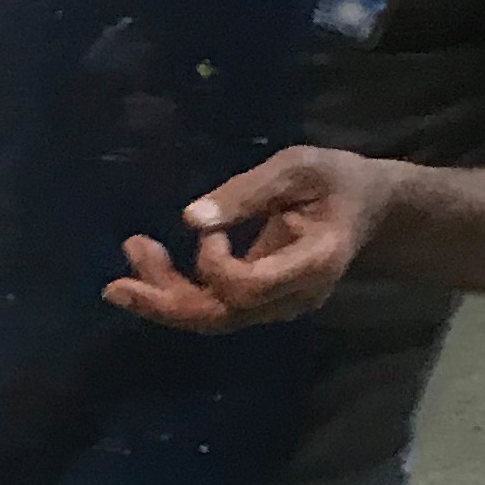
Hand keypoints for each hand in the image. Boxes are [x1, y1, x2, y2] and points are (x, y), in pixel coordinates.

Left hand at [105, 146, 389, 332]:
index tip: (210, 228)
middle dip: (164, 301)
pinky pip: (212, 307)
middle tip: (115, 285)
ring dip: (161, 293)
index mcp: (314, 262)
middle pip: (220, 317)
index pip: (251, 288)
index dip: (216, 266)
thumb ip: (249, 191)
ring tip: (130, 253)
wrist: (369, 207)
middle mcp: (294, 297)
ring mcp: (277, 306)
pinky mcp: (260, 303)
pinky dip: (175, 289)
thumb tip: (189, 219)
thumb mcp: (300, 167)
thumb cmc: (337, 180)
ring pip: (210, 317)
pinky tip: (146, 261)